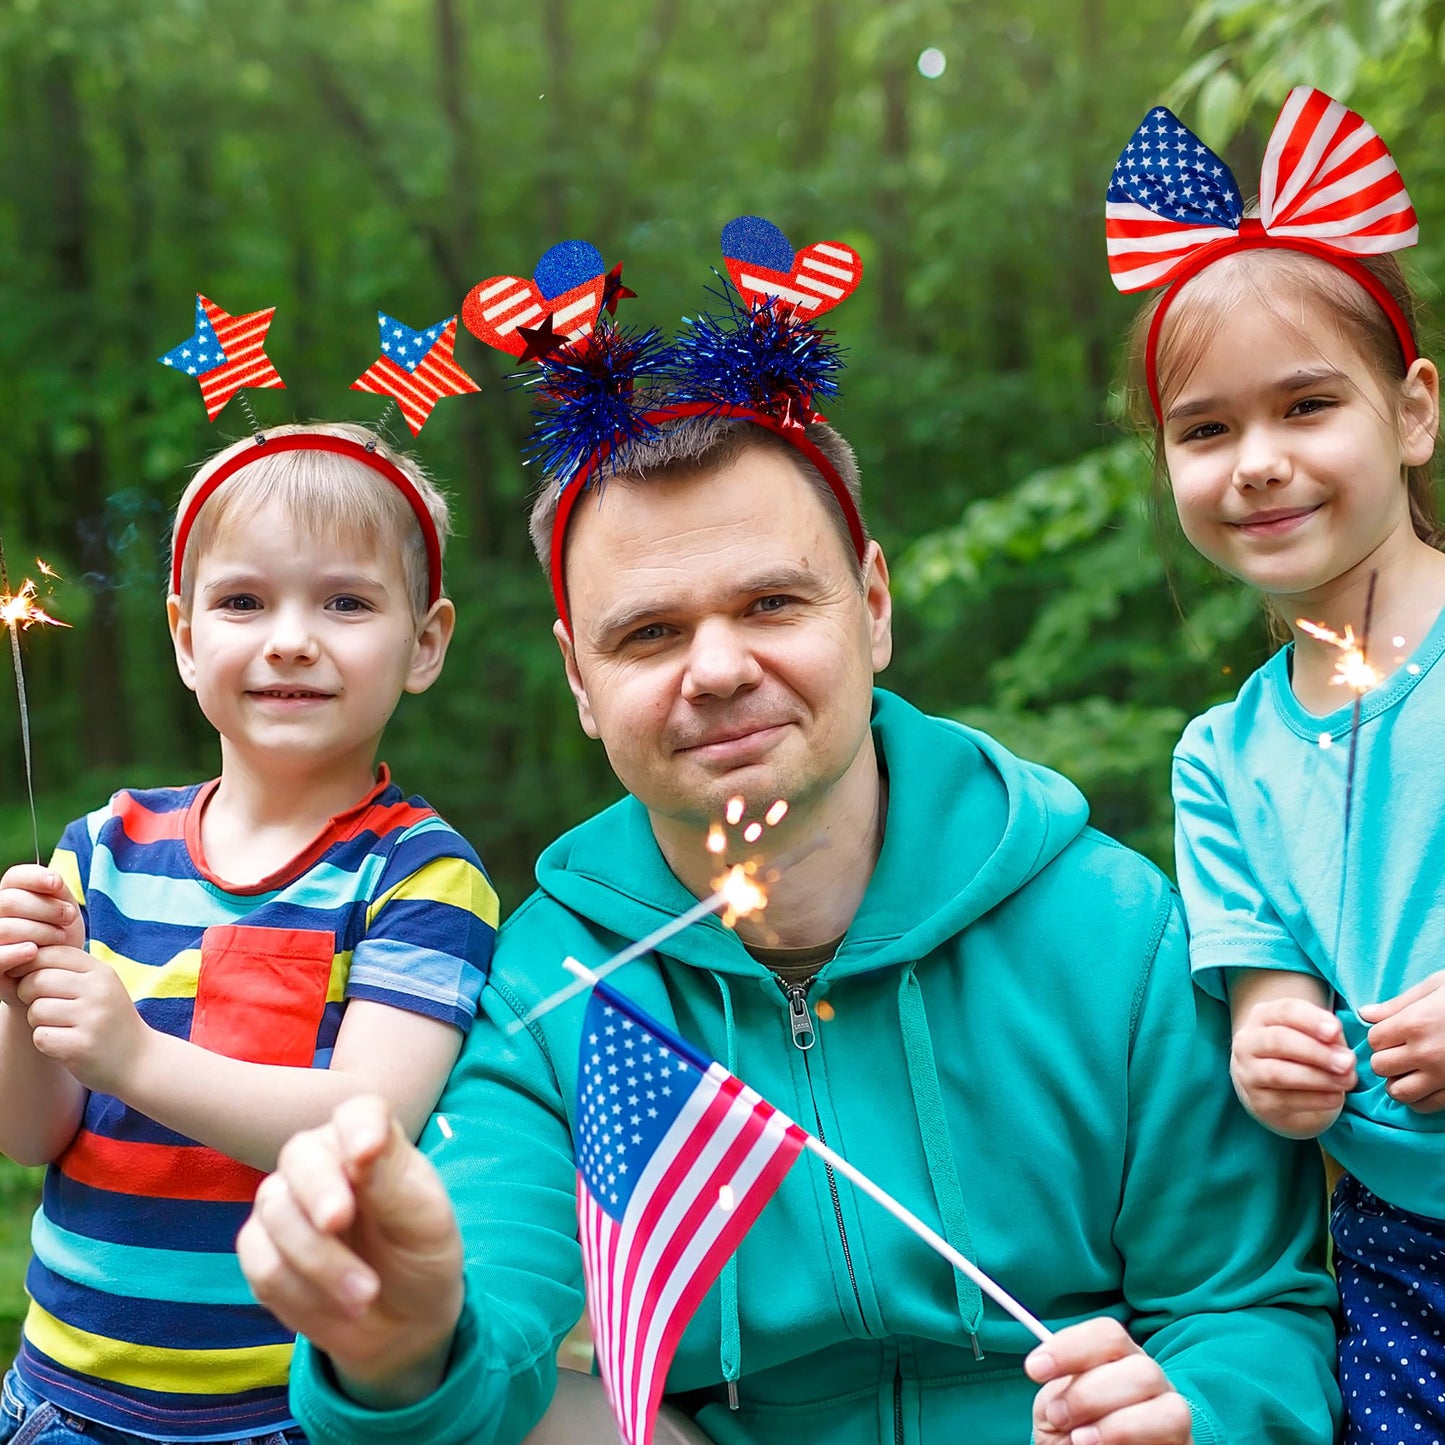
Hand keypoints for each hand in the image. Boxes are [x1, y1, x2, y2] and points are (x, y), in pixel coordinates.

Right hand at [0, 866, 84, 1006]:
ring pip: (5, 927)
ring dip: (40, 931)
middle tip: (69, 918)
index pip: (15, 876)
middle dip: (46, 908)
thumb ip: (56, 893)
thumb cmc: (62, 941)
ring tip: (60, 938)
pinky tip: (34, 952)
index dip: (36, 876)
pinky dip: (16, 952)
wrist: (60, 978)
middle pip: (10, 900)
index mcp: (12, 896)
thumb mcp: (64, 913)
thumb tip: (53, 881)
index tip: (58, 885)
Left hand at [12, 945, 146, 1092]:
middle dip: (28, 995)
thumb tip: (16, 963)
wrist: (138, 1059)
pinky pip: (40, 1037)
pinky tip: (64, 1043)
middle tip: (43, 1007)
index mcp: (102, 972)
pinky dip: (45, 1042)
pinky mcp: (82, 1046)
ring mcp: (93, 1018)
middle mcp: (99, 991)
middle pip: (37, 981)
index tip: (28, 979)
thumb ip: (66, 970)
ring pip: (36, 1010)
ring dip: (38, 1021)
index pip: (51, 954)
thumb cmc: (108, 1019)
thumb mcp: (97, 987)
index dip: (29, 965)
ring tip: (59, 1026)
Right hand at [237, 1095, 463, 1406]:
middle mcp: (320, 1161)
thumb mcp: (426, 1222)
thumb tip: (364, 1149)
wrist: (402, 1321)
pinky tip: (337, 1308)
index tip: (366, 1153)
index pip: (358, 1114)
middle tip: (338, 1222)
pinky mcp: (261, 1249)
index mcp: (369, 1140)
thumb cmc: (421, 1254)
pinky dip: (300, 1293)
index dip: (358, 1128)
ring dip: (320, 1262)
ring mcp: (284, 1202)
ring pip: (277, 1214)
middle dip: (319, 1192)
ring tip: (364, 1295)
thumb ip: (393, 1184)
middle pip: (300, 1156)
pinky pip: (262, 1264)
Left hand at [1028, 1318, 1192, 1444]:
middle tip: (1058, 1416)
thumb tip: (1054, 1386)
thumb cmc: (1073, 1432)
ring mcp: (1172, 1415)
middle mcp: (1151, 1381)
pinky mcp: (1183, 1444)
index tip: (1034, 1369)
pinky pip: (1173, 1439)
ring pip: (1170, 1409)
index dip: (1070, 1347)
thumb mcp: (1058, 1408)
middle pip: (1142, 1369)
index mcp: (1119, 1358)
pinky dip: (1132, 1442)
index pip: (1107, 1334)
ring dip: (1119, 1426)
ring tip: (1081, 1440)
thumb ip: (1059, 1390)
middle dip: (1091, 1395)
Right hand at [1230, 996, 1354, 1137]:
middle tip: (1348, 1062)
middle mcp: (1248, 1042)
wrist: (1276, 1090)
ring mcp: (1249, 1073)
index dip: (1311, 1020)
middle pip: (1277, 1040)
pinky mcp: (1259, 1101)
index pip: (1284, 1011)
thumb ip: (1328, 1039)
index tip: (1336, 1031)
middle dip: (1316, 1051)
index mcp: (1262, 1017)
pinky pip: (1286, 1100)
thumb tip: (1343, 1053)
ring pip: (1278, 1073)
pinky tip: (1336, 1098)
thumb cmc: (1301, 1055)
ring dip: (1318, 1077)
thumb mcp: (1313, 1037)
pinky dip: (1315, 1099)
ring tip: (1347, 1081)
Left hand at [1361, 972, 1444, 1110]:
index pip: (1375, 1040)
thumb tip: (1364, 1014)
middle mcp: (1426, 1053)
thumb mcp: (1436, 986)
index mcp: (1415, 1023)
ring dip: (1399, 1082)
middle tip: (1400, 1052)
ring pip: (1399, 1092)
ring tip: (1409, 1071)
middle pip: (1381, 1067)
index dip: (1382, 1037)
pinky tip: (1428, 1084)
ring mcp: (1444, 1076)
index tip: (1393, 1033)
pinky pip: (1427, 1106)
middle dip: (1386, 1060)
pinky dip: (1421, 1098)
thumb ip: (1398, 1004)